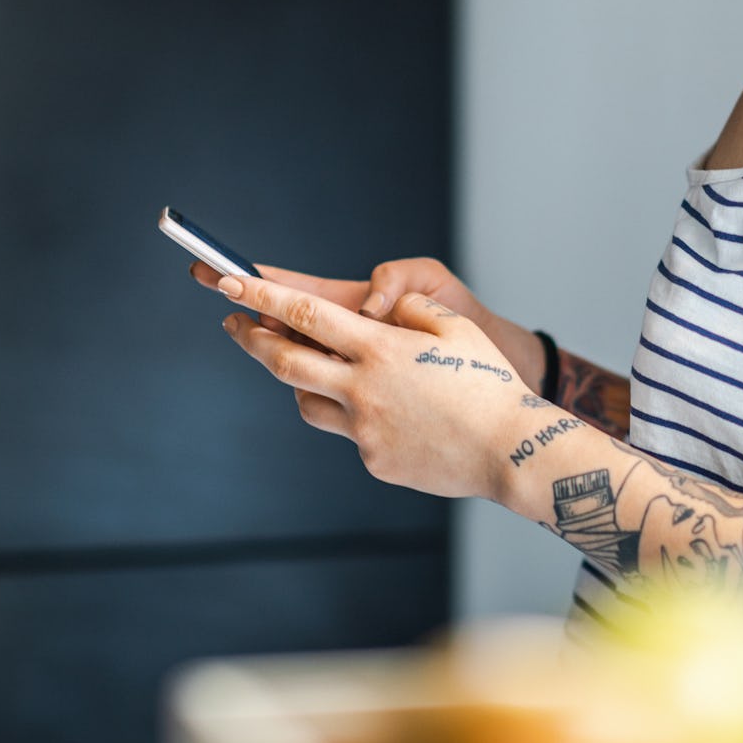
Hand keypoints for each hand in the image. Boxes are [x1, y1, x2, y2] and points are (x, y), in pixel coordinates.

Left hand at [212, 272, 526, 498]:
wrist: (510, 451)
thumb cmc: (489, 383)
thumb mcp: (453, 327)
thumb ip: (410, 310)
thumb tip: (378, 308)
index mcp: (380, 348)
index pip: (305, 313)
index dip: (262, 295)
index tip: (231, 281)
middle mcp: (363, 388)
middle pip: (285, 361)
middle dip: (251, 339)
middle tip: (234, 324)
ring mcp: (364, 429)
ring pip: (306, 403)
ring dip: (299, 382)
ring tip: (307, 370)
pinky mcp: (374, 460)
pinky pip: (349, 434)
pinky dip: (355, 419)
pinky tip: (387, 417)